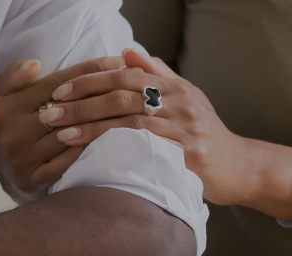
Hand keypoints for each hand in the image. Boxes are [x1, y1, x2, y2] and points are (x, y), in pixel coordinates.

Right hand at [0, 56, 126, 192]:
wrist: (2, 168)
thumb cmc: (11, 122)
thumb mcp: (2, 94)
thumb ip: (14, 76)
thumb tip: (35, 65)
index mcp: (4, 108)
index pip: (54, 84)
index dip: (87, 71)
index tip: (116, 60)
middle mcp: (11, 133)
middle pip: (65, 110)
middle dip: (101, 95)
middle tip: (130, 84)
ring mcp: (21, 158)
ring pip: (69, 136)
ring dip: (100, 124)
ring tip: (127, 111)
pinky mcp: (30, 180)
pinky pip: (66, 164)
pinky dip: (87, 152)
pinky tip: (108, 142)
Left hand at [47, 49, 251, 205]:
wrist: (241, 168)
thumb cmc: (204, 135)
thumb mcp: (185, 99)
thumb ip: (156, 75)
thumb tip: (127, 50)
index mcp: (175, 87)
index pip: (125, 74)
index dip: (90, 80)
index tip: (59, 89)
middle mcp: (180, 102)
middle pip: (122, 95)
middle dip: (81, 103)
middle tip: (50, 112)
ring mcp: (184, 129)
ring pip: (128, 121)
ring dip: (90, 127)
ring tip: (60, 134)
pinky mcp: (187, 155)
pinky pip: (143, 149)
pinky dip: (113, 149)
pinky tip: (89, 154)